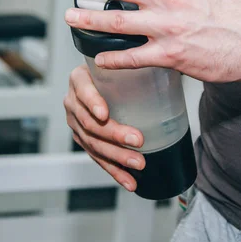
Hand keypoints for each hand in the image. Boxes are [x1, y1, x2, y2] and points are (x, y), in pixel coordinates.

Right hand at [63, 64, 145, 190]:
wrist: (101, 80)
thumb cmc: (114, 69)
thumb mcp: (118, 60)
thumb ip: (131, 61)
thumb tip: (168, 63)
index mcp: (79, 79)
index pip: (83, 91)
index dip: (92, 103)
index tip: (104, 114)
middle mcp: (72, 101)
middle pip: (90, 123)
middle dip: (115, 135)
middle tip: (138, 140)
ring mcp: (75, 123)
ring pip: (93, 144)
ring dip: (117, 157)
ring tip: (139, 163)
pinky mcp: (83, 139)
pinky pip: (97, 157)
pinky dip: (114, 170)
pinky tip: (129, 181)